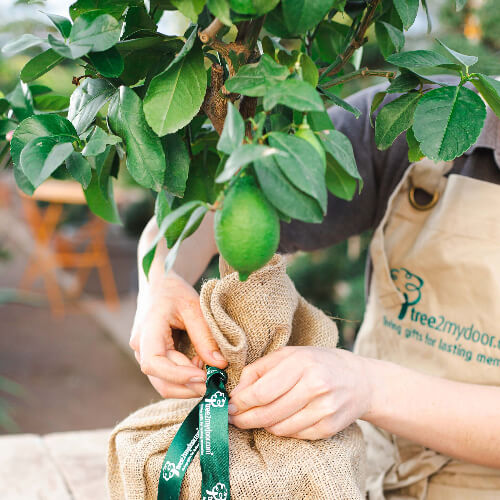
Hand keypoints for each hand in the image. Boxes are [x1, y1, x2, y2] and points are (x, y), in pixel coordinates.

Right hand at [130, 269, 226, 398]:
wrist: (158, 285)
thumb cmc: (174, 292)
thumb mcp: (194, 307)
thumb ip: (205, 336)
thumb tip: (219, 364)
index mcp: (147, 330)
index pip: (154, 363)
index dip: (178, 375)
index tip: (203, 375)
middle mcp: (140, 347)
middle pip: (161, 380)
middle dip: (190, 387)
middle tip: (216, 382)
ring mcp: (143, 355)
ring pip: (164, 384)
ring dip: (189, 386)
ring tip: (210, 372)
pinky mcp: (152, 359)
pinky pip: (166, 378)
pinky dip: (185, 380)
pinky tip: (201, 366)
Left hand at [228, 346, 371, 439]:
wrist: (358, 380)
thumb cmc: (316, 363)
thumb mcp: (287, 355)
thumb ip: (258, 371)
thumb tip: (235, 394)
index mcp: (302, 363)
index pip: (262, 391)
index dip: (241, 402)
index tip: (229, 405)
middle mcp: (315, 385)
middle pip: (268, 413)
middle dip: (245, 418)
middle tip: (234, 418)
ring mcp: (325, 408)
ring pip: (279, 428)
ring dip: (263, 425)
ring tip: (258, 416)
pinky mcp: (330, 427)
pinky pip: (295, 435)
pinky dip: (282, 430)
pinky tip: (280, 419)